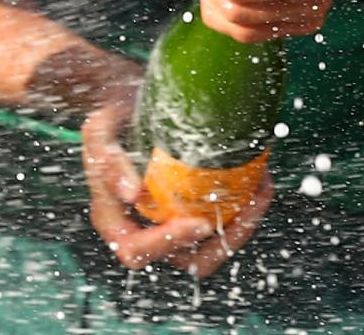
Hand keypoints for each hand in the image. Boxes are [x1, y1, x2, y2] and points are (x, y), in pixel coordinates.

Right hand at [82, 86, 270, 276]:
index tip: (200, 224)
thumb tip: (133, 194)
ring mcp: (175, 221)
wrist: (134, 105)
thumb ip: (108, 161)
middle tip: (251, 202)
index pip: (136, 251)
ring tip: (262, 186)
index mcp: (116, 221)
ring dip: (245, 223)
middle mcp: (147, 229)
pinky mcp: (198, 207)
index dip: (168, 243)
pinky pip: (228, 220)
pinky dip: (249, 205)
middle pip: (187, 259)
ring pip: (215, 245)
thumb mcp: (101, 131)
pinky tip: (262, 175)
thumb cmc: (116, 117)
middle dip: (225, 240)